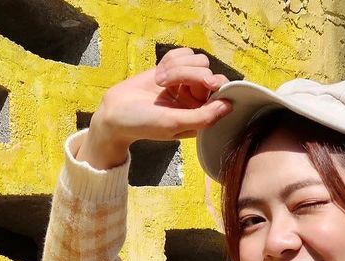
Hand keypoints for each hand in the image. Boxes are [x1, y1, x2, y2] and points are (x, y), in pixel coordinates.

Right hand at [78, 47, 233, 168]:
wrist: (115, 111)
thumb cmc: (143, 123)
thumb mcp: (173, 123)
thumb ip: (203, 117)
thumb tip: (229, 106)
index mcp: (200, 115)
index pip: (222, 92)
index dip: (217, 84)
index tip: (207, 84)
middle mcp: (195, 98)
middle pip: (207, 72)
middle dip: (189, 74)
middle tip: (167, 84)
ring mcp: (185, 82)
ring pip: (195, 60)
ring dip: (176, 67)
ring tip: (159, 82)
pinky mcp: (173, 69)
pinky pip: (182, 53)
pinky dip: (170, 60)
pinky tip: (158, 74)